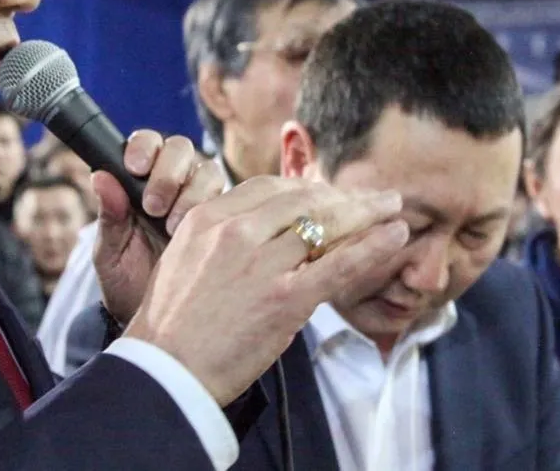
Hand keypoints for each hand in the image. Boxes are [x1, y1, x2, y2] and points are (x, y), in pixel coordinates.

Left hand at [93, 130, 223, 324]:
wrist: (160, 325)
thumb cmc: (129, 286)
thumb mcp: (111, 256)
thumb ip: (109, 217)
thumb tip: (99, 177)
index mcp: (141, 183)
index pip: (148, 144)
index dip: (145, 147)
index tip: (135, 166)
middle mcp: (174, 185)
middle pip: (182, 150)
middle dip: (169, 171)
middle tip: (153, 205)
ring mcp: (202, 201)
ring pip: (208, 172)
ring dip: (192, 192)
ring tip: (172, 226)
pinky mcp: (227, 221)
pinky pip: (233, 201)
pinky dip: (220, 210)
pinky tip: (202, 234)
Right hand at [122, 176, 407, 404]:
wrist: (164, 372)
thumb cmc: (173, 326)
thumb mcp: (183, 260)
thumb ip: (218, 239)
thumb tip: (259, 232)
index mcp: (207, 218)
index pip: (268, 188)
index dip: (305, 188)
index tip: (327, 194)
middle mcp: (235, 232)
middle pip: (302, 200)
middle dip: (341, 197)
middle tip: (369, 199)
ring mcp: (262, 264)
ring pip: (325, 226)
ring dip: (366, 213)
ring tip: (391, 208)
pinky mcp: (285, 298)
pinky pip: (338, 264)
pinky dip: (372, 246)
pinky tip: (395, 234)